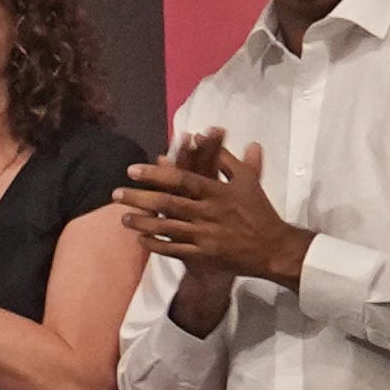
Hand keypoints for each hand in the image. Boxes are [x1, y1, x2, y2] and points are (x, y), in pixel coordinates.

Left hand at [120, 133, 307, 290]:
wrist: (274, 248)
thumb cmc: (259, 210)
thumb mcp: (248, 181)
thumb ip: (226, 159)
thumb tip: (205, 135)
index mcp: (219, 192)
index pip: (183, 180)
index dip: (156, 174)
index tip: (132, 170)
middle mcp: (210, 213)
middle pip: (168, 204)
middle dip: (139, 198)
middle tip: (115, 193)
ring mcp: (205, 236)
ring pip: (166, 228)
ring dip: (142, 222)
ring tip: (122, 217)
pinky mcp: (204, 255)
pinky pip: (173, 250)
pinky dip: (155, 245)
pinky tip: (140, 239)